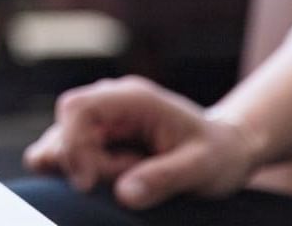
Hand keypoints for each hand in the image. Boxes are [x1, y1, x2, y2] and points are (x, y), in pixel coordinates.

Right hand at [23, 76, 260, 209]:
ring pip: (65, 144)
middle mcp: (110, 101)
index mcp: (132, 98)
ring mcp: (103, 118)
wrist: (226, 148)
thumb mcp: (201, 168)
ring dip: (89, 171)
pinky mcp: (100, 136)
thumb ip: (164, 178)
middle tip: (129, 184)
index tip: (87, 185)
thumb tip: (123, 195)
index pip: (77, 108)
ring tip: (131, 178)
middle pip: (67, 131)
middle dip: (86, 166)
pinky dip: (87, 173)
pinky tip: (119, 179)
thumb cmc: (217, 154)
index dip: (71, 145)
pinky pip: (75, 154)